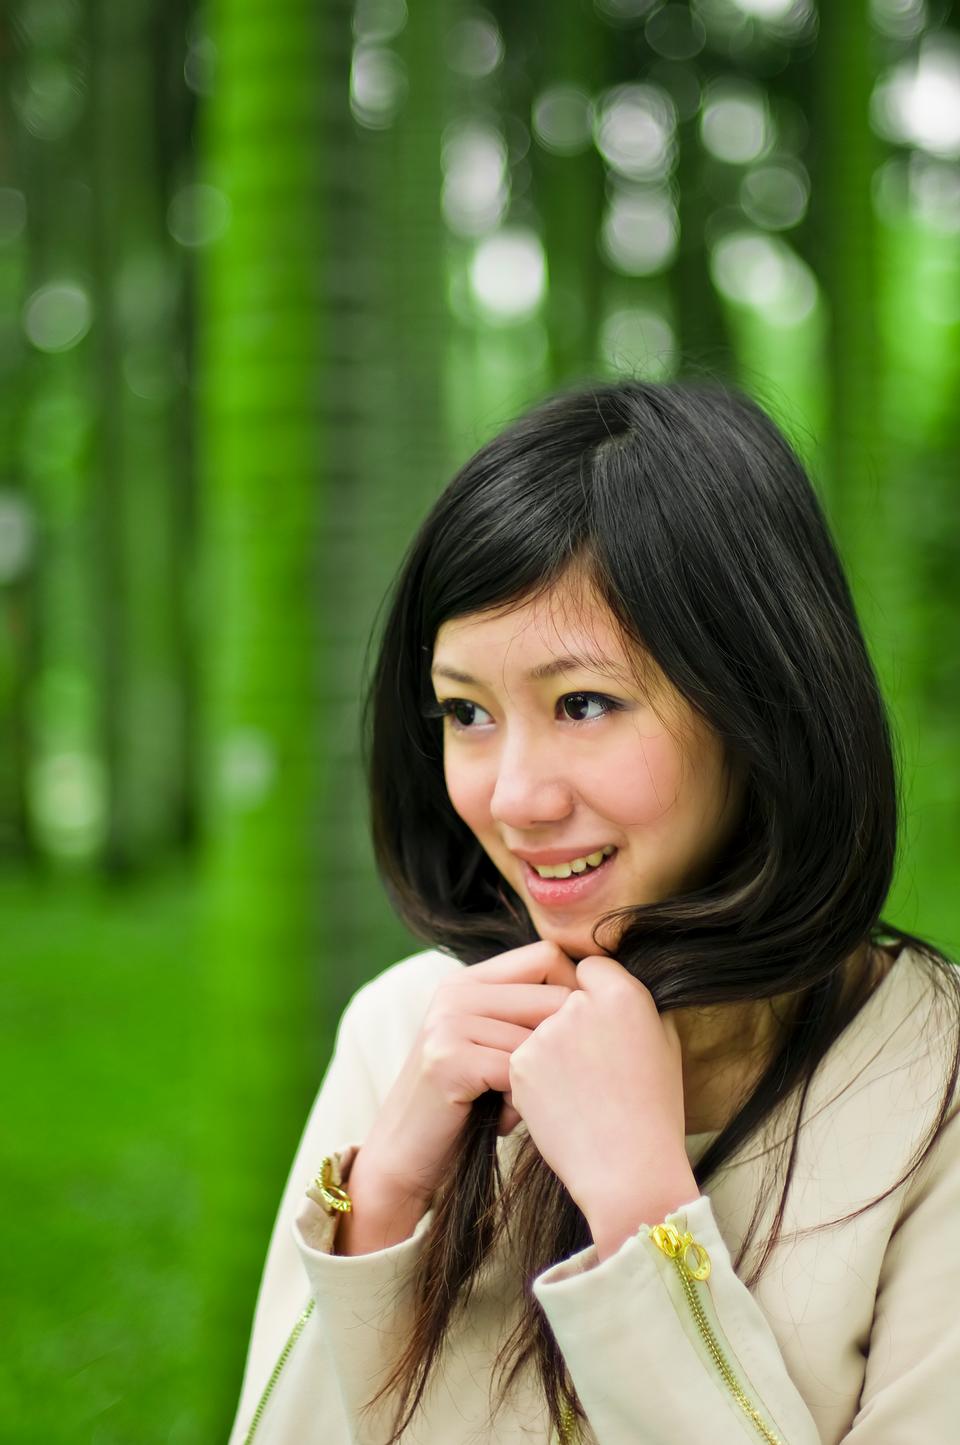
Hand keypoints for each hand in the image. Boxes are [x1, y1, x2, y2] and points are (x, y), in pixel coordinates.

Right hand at [352, 941, 578, 1207]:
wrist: (403, 1158)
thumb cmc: (465, 1107)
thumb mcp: (490, 1048)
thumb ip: (524, 1017)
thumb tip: (600, 998)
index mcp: (468, 980)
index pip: (546, 955)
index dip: (575, 992)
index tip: (581, 1037)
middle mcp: (455, 992)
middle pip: (552, 993)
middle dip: (566, 1042)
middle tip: (555, 1085)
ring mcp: (448, 1023)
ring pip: (540, 1037)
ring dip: (545, 1080)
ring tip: (527, 1107)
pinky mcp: (447, 1059)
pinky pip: (518, 1070)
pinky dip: (525, 1102)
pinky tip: (508, 1121)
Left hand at [506, 954, 697, 1233]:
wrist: (628, 1171)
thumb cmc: (655, 1113)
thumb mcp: (665, 1045)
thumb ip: (637, 1006)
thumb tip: (612, 987)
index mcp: (623, 995)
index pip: (592, 968)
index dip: (592, 992)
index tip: (598, 1023)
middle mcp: (580, 1005)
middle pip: (560, 996)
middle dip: (566, 1021)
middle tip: (588, 1066)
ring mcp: (546, 1033)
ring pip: (538, 1028)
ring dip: (548, 1050)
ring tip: (577, 1093)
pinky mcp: (520, 1063)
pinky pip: (522, 1058)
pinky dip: (533, 1079)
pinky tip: (558, 1107)